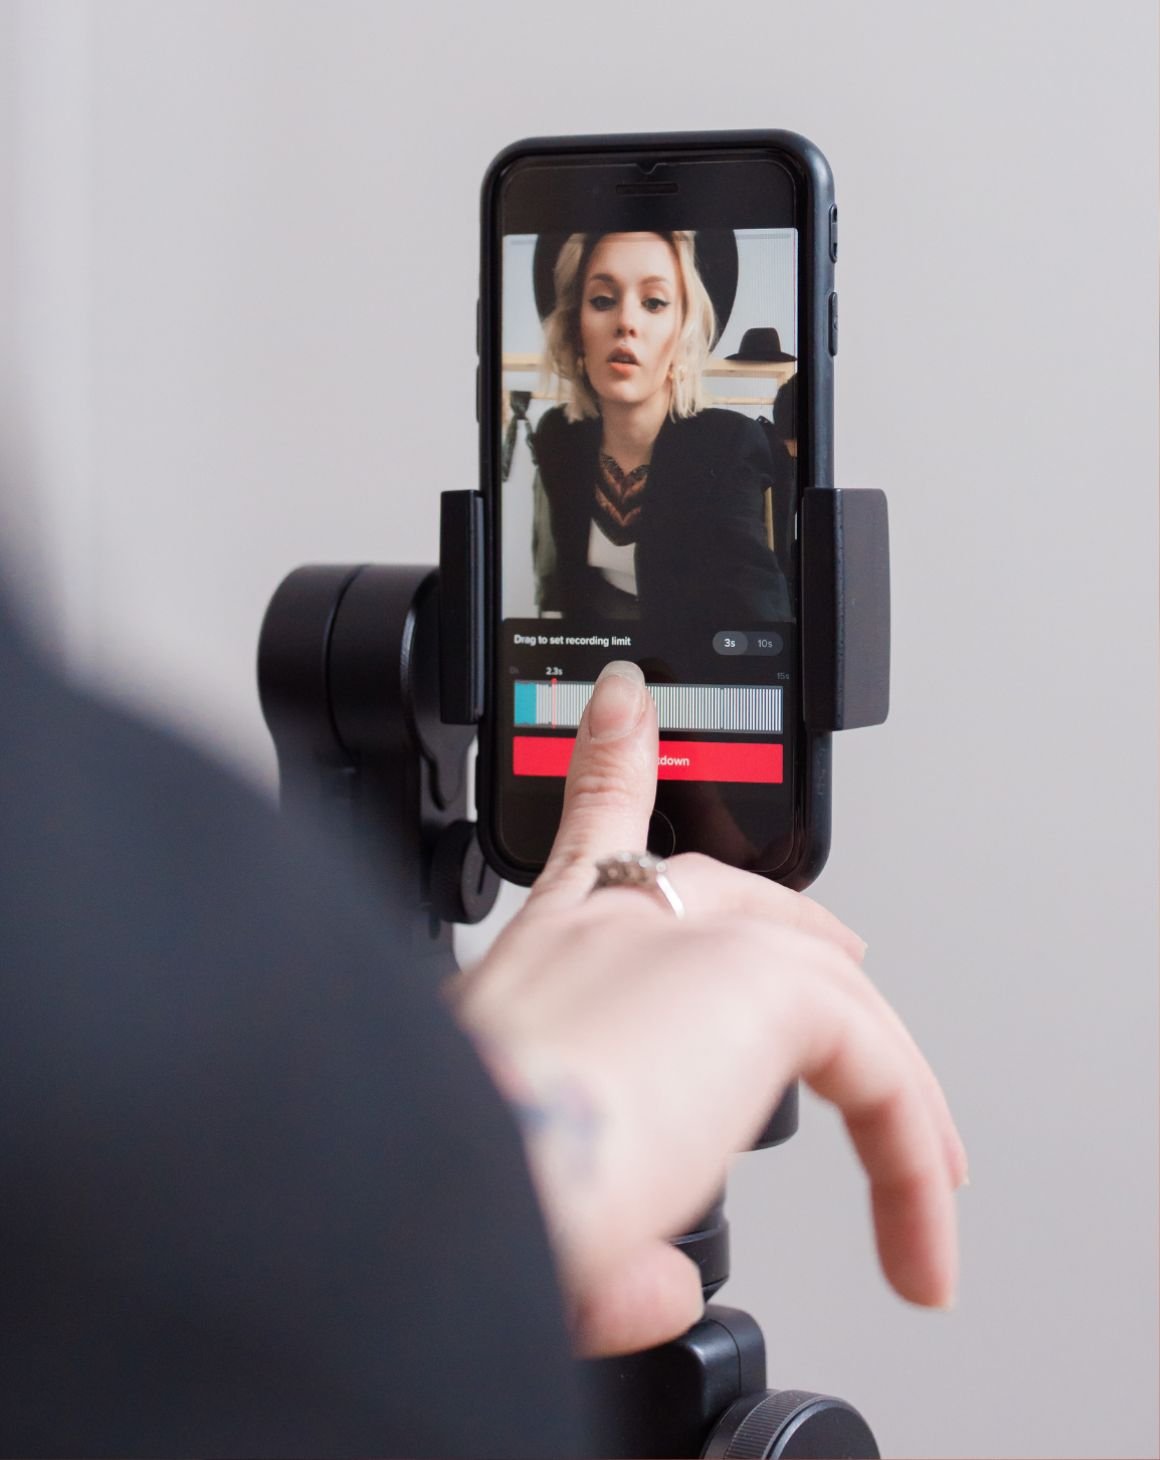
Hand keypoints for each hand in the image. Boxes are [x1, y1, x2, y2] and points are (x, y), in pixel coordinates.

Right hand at [452, 662, 966, 1355]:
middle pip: (719, 891)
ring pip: (812, 983)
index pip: (589, 839)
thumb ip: (599, 1243)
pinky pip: (871, 1057)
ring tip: (924, 1160)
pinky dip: (907, 1141)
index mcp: (546, 964)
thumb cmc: (459, 1190)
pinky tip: (932, 1203)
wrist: (437, 1180)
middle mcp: (606, 933)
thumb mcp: (524, 1206)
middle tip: (838, 965)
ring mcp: (677, 940)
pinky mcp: (750, 982)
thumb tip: (653, 1280)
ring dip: (876, 1077)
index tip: (625, 705)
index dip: (611, 761)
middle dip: (784, 930)